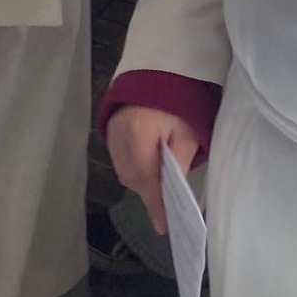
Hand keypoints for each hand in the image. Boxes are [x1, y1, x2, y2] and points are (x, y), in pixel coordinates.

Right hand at [106, 105, 199, 235]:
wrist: (161, 69)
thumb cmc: (180, 102)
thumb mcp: (188, 132)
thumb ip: (179, 163)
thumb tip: (173, 195)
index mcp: (140, 135)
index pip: (147, 179)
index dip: (155, 204)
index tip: (163, 226)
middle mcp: (120, 136)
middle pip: (132, 178)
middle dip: (149, 191)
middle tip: (166, 202)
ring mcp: (111, 132)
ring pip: (124, 171)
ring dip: (140, 180)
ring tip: (158, 183)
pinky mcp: (109, 128)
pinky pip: (119, 159)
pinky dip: (132, 167)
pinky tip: (146, 165)